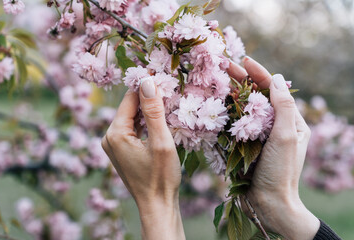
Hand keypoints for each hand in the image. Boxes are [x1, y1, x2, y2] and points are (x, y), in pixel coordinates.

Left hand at [101, 78, 184, 239]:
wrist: (156, 206)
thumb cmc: (160, 177)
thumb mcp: (161, 142)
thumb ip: (153, 111)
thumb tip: (147, 81)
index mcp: (115, 133)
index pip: (129, 99)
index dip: (146, 87)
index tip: (163, 76)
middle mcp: (109, 137)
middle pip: (129, 108)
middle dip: (148, 99)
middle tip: (169, 90)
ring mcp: (113, 145)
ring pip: (132, 118)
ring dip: (148, 111)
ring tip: (168, 104)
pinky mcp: (120, 151)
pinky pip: (132, 129)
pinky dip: (145, 123)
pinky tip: (160, 122)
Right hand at [228, 57, 319, 239]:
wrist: (269, 202)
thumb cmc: (280, 171)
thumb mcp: (286, 137)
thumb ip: (283, 107)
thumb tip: (278, 78)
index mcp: (290, 121)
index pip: (274, 90)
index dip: (259, 73)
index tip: (244, 60)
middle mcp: (275, 125)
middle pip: (257, 95)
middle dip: (242, 79)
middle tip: (224, 65)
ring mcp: (259, 134)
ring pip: (244, 107)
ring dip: (231, 92)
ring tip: (218, 79)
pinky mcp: (245, 144)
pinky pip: (235, 123)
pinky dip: (226, 111)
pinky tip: (216, 103)